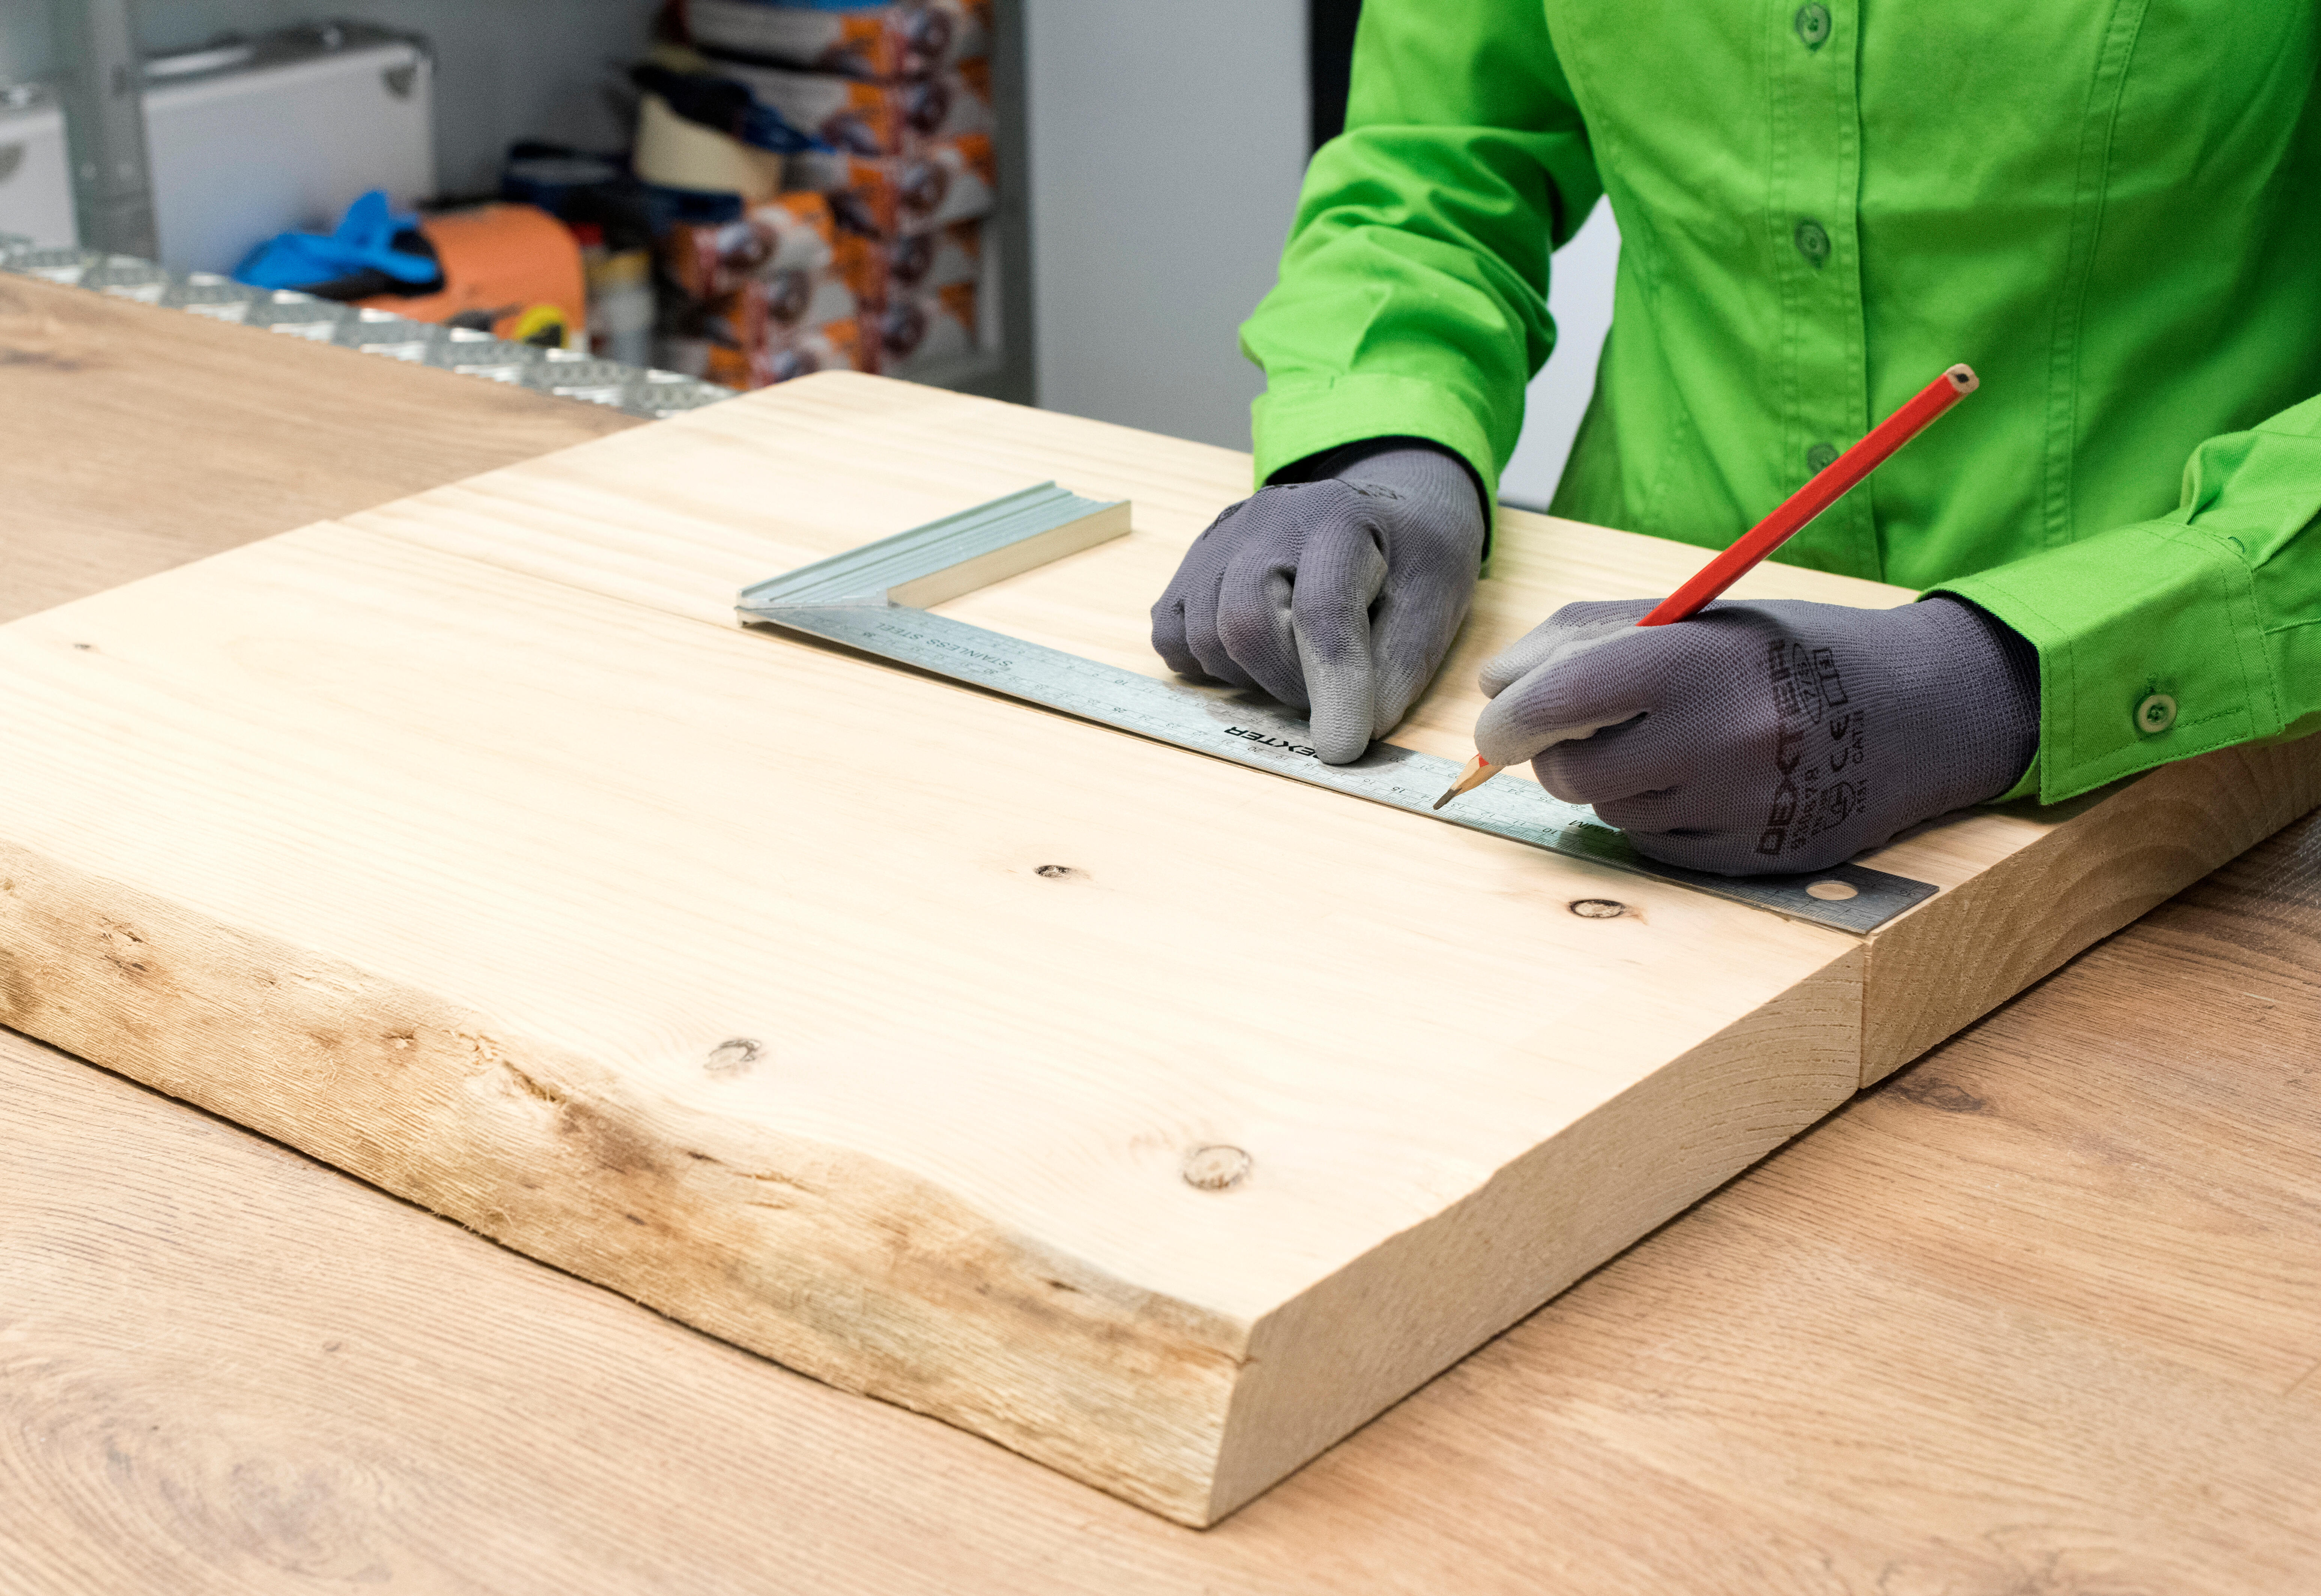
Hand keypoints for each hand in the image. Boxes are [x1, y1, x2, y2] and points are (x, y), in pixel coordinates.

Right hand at [1150, 442, 1485, 763]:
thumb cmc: (1410, 559)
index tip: (1344, 747)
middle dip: (1286, 685)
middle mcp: (1268, 519)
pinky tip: (1254, 658)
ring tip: (1297, 668)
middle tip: (1328, 700)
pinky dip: (1208, 664)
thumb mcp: (1435, 603)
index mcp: (1340, 520)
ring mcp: (1221, 539)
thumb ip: (1401, 665)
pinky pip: (1173, 634)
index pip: (1322, 610)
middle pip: (1244, 624)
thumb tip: (1360, 732)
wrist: (1383, 508)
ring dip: (1251, 678)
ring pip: (1202, 636)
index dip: (1332, 685)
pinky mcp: (1192, 564)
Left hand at [1472, 595, 2039, 874]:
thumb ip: (1585, 636)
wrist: (1919, 709)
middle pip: (1570, 772)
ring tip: (1682, 743)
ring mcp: (1734, 808)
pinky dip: (1660, 817)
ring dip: (1618, 781)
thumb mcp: (1698, 614)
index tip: (1500, 722)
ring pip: (1610, 811)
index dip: (1508, 720)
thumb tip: (1494, 683)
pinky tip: (1711, 782)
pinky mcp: (1750, 859)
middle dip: (1562, 753)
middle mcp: (1713, 741)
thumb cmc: (1789, 651)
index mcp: (1692, 663)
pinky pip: (1655, 847)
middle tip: (1596, 728)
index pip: (1556, 702)